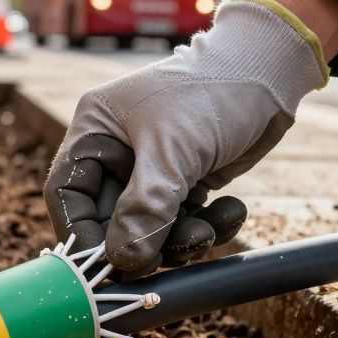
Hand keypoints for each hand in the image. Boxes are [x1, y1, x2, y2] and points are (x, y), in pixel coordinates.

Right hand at [45, 0, 329, 277]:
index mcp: (96, 130)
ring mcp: (152, 169)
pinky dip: (207, 226)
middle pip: (110, 218)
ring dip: (179, 240)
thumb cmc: (212, 92)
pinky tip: (233, 210)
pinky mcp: (185, 181)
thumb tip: (123, 261)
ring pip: (149, 227)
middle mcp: (117, 151)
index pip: (67, 191)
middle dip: (141, 242)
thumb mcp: (174, 150)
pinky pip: (183, 221)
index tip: (104, 266)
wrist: (270, 72)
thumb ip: (145, 207)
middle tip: (169, 258)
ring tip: (209, 231)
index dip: (80, 232)